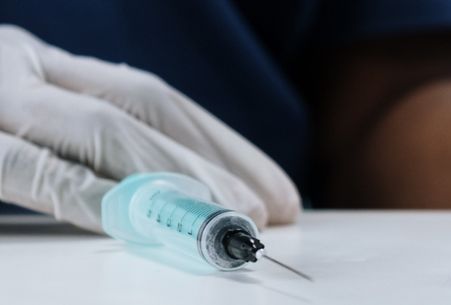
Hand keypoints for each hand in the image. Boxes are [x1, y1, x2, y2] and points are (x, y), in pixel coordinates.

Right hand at [0, 25, 299, 231]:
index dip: (222, 144)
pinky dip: (90, 193)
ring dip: (170, 177)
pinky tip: (138, 218)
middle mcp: (23, 69)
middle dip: (211, 162)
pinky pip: (29, 166)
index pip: (151, 98)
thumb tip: (179, 194)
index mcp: (43, 66)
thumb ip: (87, 148)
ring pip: (98, 128)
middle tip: (261, 210)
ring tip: (223, 217)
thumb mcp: (25, 123)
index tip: (276, 189)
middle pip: (140, 106)